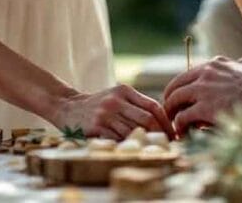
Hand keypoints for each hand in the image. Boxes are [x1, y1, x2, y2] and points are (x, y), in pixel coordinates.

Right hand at [49, 84, 175, 139]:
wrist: (67, 107)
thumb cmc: (97, 105)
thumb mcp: (116, 97)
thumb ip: (135, 105)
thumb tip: (162, 122)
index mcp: (124, 90)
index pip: (153, 106)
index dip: (166, 122)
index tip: (173, 133)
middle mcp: (116, 100)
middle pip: (147, 119)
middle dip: (160, 134)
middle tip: (167, 145)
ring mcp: (106, 113)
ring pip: (135, 131)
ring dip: (146, 142)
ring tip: (154, 150)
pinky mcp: (97, 126)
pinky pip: (119, 139)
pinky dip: (128, 145)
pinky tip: (133, 149)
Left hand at [163, 57, 241, 132]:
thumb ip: (239, 66)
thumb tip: (241, 64)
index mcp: (214, 64)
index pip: (188, 74)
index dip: (181, 87)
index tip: (180, 97)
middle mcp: (205, 73)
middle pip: (177, 85)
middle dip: (171, 99)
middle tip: (170, 111)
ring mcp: (203, 90)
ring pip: (175, 100)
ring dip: (172, 113)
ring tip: (173, 123)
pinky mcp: (204, 107)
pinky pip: (183, 117)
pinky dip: (179, 125)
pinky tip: (182, 132)